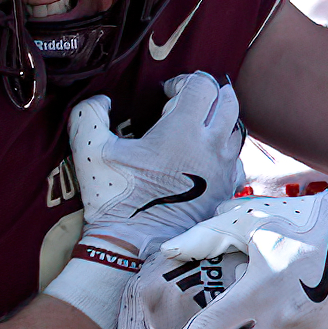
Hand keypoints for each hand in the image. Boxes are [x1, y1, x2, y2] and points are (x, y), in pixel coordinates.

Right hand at [44, 72, 243, 328]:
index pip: (203, 85)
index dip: (184, 81)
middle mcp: (212, 146)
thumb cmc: (114, 197)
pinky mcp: (228, 191)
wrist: (135, 247)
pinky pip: (237, 159)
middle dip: (210, 94)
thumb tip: (104, 100)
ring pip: (237, 129)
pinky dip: (225, 151)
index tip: (166, 94)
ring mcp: (225, 169)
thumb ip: (89, 114)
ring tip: (195, 130)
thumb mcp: (90, 150)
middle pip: (228, 101)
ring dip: (220, 121)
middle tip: (186, 104)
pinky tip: (204, 159)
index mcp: (184, 131)